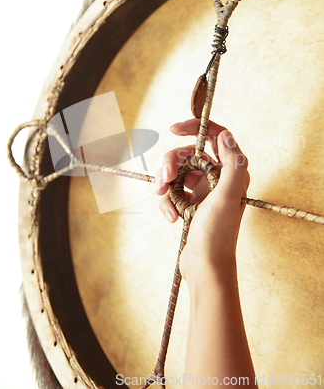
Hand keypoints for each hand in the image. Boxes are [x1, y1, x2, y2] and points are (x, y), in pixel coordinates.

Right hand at [155, 119, 248, 283]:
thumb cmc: (218, 233)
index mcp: (230, 172)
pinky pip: (172, 192)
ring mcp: (202, 191)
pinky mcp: (190, 204)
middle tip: (163, 179)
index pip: (214, 136)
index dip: (194, 128)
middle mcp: (217, 178)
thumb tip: (225, 134)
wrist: (206, 267)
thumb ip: (233, 163)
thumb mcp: (228, 196)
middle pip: (187, 155)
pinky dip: (167, 202)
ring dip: (165, 183)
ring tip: (161, 196)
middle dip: (171, 163)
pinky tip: (171, 217)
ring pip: (176, 172)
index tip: (173, 130)